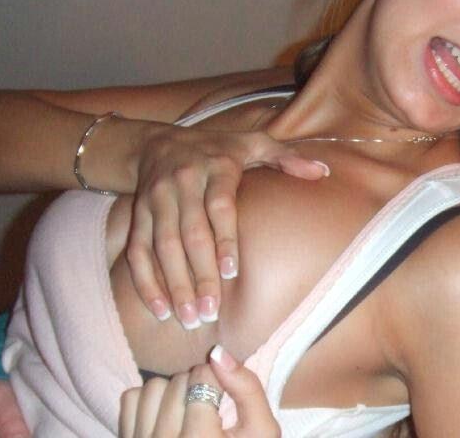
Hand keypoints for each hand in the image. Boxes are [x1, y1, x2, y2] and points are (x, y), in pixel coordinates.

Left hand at [119, 345, 278, 436]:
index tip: (222, 399)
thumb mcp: (261, 431)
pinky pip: (130, 399)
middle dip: (196, 387)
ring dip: (171, 393)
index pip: (202, 377)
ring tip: (186, 414)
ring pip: (153, 387)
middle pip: (179, 381)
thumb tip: (217, 352)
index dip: (217, 380)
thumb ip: (248, 389)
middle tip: (207, 410)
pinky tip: (165, 419)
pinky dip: (148, 403)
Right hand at [127, 126, 327, 328]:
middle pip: (189, 234)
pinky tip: (159, 310)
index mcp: (216, 167)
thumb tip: (322, 172)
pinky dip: (145, 282)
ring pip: (162, 246)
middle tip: (209, 312)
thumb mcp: (253, 143)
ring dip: (173, 284)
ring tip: (188, 318)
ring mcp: (157, 200)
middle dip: (199, 275)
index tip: (231, 274)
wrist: (158, 142)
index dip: (224, 239)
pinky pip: (138, 250)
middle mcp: (183, 183)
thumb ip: (286, 158)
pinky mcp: (138, 213)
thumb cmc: (218, 148)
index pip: (219, 206)